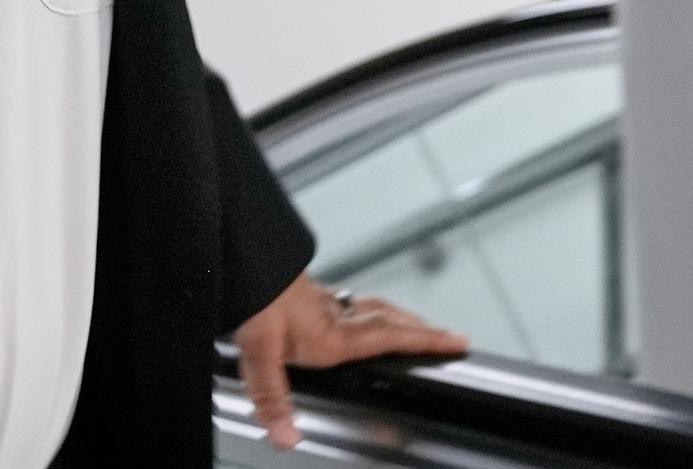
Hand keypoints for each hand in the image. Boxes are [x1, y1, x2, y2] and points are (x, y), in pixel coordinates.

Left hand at [233, 273, 467, 450]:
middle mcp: (333, 315)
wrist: (235, 257)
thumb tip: (287, 435)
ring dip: (395, 318)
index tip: (457, 342)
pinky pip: (348, 302)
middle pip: (388, 319)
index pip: (391, 336)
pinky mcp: (305, 292)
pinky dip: (364, 309)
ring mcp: (320, 301)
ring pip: (370, 307)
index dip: (426, 341)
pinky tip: (351, 315)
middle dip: (420, 330)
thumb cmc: (250, 296)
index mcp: (333, 334)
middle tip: (446, 337)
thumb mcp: (257, 351)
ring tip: (409, 328)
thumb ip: (273, 396)